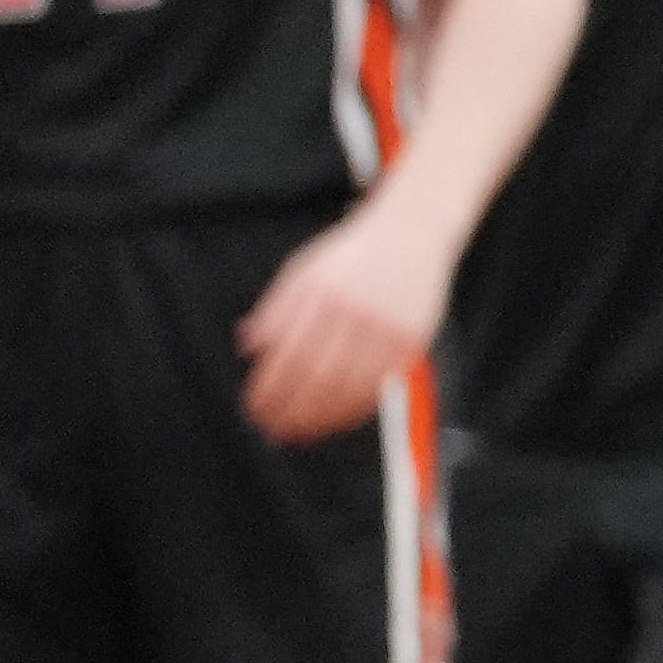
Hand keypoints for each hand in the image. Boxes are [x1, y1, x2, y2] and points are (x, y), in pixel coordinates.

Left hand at [240, 200, 450, 444]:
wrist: (413, 231)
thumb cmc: (355, 253)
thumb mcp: (303, 269)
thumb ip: (275, 308)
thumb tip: (249, 347)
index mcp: (320, 291)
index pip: (286, 353)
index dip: (269, 388)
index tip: (256, 408)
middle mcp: (353, 309)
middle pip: (315, 374)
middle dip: (290, 409)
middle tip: (274, 428)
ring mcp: (386, 325)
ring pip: (348, 385)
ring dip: (321, 416)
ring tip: (302, 431)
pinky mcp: (412, 338)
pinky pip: (380, 383)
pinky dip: (356, 407)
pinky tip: (338, 418)